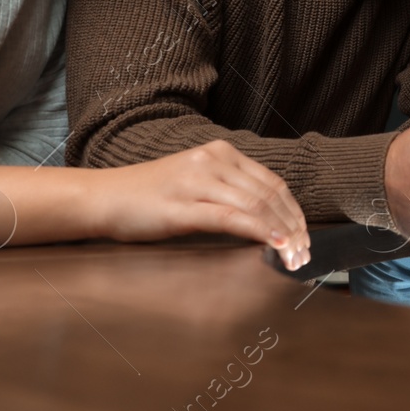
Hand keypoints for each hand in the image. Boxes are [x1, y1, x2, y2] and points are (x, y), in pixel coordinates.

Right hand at [89, 140, 310, 270]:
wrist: (104, 197)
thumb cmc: (149, 196)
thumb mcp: (196, 183)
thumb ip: (229, 192)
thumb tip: (267, 219)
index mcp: (221, 153)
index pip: (272, 183)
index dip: (294, 212)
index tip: (305, 236)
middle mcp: (213, 160)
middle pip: (269, 195)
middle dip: (293, 227)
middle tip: (305, 254)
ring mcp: (198, 181)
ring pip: (255, 206)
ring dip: (281, 234)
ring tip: (294, 257)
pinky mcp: (183, 205)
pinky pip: (231, 217)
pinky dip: (258, 231)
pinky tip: (274, 244)